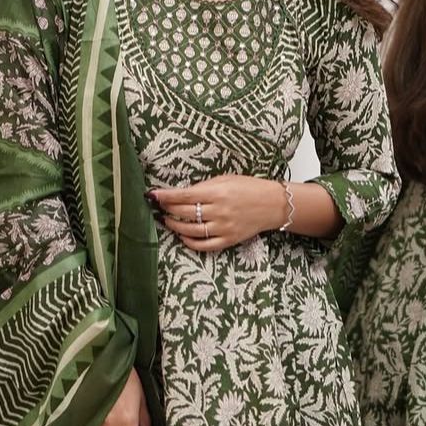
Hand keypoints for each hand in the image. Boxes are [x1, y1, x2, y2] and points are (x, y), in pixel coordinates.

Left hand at [148, 176, 287, 252]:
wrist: (273, 204)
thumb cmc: (248, 188)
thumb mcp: (225, 180)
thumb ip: (203, 188)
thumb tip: (179, 194)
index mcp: (217, 192)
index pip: (183, 196)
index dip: (165, 196)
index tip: (152, 195)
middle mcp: (219, 211)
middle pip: (184, 213)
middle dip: (167, 210)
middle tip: (158, 207)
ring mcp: (224, 227)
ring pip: (191, 231)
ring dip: (174, 226)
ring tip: (167, 220)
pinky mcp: (228, 240)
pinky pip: (204, 245)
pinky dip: (190, 242)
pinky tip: (183, 236)